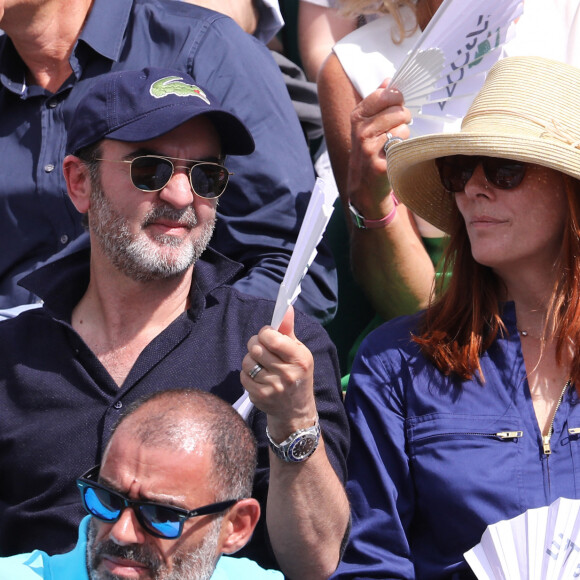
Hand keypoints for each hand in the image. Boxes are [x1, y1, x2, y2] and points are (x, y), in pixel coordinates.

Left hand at [241, 306, 316, 440]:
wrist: (295, 409)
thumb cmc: (297, 373)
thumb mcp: (298, 352)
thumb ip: (288, 330)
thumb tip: (286, 308)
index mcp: (299, 359)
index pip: (272, 338)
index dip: (265, 333)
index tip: (268, 335)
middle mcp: (287, 374)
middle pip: (256, 348)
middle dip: (255, 343)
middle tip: (262, 347)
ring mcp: (272, 387)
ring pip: (247, 362)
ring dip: (251, 359)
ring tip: (260, 363)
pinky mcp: (260, 397)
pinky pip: (243, 376)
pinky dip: (247, 373)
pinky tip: (258, 376)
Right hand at [347, 79, 410, 216]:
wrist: (363, 186)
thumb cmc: (369, 150)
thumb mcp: (366, 124)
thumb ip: (377, 101)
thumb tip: (388, 80)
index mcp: (357, 117)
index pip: (384, 95)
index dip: (396, 97)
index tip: (399, 103)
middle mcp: (361, 131)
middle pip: (397, 110)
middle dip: (404, 117)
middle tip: (399, 126)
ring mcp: (369, 148)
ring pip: (402, 128)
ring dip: (404, 135)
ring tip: (394, 143)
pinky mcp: (379, 164)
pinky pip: (403, 146)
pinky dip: (403, 149)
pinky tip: (394, 155)